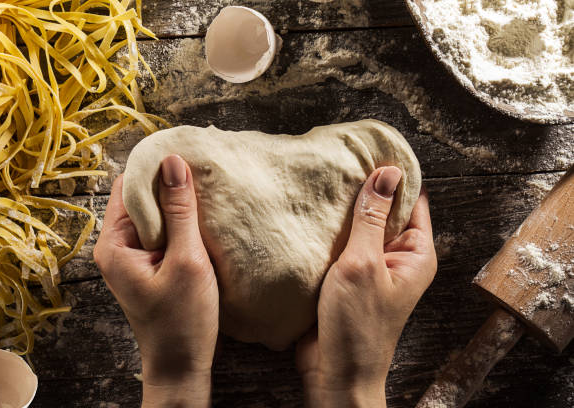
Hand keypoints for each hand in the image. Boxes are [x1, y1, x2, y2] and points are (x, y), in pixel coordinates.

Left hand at [93, 155, 218, 407]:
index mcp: (114, 245)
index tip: (184, 156)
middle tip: (201, 174)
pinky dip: (179, 224)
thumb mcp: (186, 260)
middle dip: (167, 187)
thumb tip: (173, 163)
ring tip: (205, 195)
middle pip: (139, 200)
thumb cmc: (183, 320)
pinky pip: (161, 233)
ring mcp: (132, 258)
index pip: (126, 188)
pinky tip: (201, 221)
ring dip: (176, 206)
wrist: (182, 366)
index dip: (153, 170)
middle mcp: (117, 248)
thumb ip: (180, 212)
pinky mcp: (149, 266)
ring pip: (153, 216)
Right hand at [296, 166, 436, 407]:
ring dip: (341, 212)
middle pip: (384, 211)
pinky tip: (308, 215)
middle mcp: (396, 257)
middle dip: (362, 190)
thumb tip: (387, 173)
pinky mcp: (346, 276)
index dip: (393, 175)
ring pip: (359, 227)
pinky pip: (340, 245)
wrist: (334, 372)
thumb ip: (372, 219)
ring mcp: (370, 267)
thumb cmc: (357, 326)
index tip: (368, 151)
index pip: (412, 200)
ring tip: (318, 184)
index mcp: (415, 253)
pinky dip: (327, 232)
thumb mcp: (363, 264)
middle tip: (336, 163)